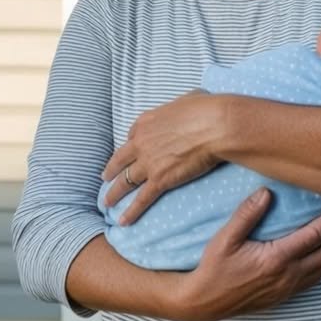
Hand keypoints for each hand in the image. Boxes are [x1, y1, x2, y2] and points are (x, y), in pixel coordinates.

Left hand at [102, 90, 223, 222]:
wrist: (215, 126)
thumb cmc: (207, 109)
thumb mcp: (189, 99)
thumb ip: (182, 107)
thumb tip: (190, 106)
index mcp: (147, 121)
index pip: (132, 135)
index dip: (131, 144)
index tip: (130, 150)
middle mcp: (142, 142)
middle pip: (120, 160)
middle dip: (111, 170)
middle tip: (105, 178)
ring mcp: (148, 163)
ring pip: (125, 182)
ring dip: (114, 194)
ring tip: (107, 203)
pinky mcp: (159, 180)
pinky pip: (141, 199)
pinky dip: (131, 211)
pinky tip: (123, 221)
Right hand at [173, 188, 320, 320]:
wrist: (202, 303)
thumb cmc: (213, 268)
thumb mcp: (225, 238)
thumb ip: (247, 214)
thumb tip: (266, 192)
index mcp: (276, 259)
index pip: (314, 236)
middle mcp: (287, 276)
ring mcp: (286, 288)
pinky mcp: (281, 296)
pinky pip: (312, 281)